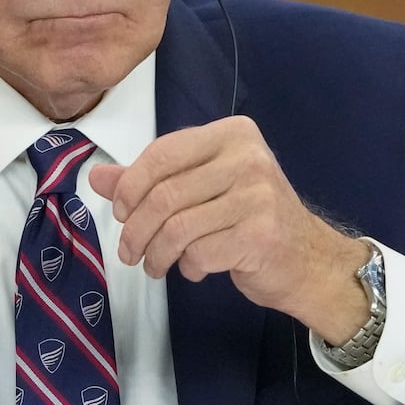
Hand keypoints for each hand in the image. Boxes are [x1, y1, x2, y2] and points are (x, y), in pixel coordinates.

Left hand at [87, 115, 372, 341]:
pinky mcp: (260, 235)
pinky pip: (199, 253)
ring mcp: (258, 196)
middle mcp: (248, 158)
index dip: (130, 186)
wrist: (308, 260)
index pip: (162, 153)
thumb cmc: (249, 218)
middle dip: (136, 229)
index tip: (120, 212)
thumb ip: (150, 179)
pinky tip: (194, 269)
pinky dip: (187, 267)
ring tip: (154, 265)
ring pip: (177, 228)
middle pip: (164, 194)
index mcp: (232, 134)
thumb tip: (96, 177)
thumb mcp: (202, 188)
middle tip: (129, 251)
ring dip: (156, 254)